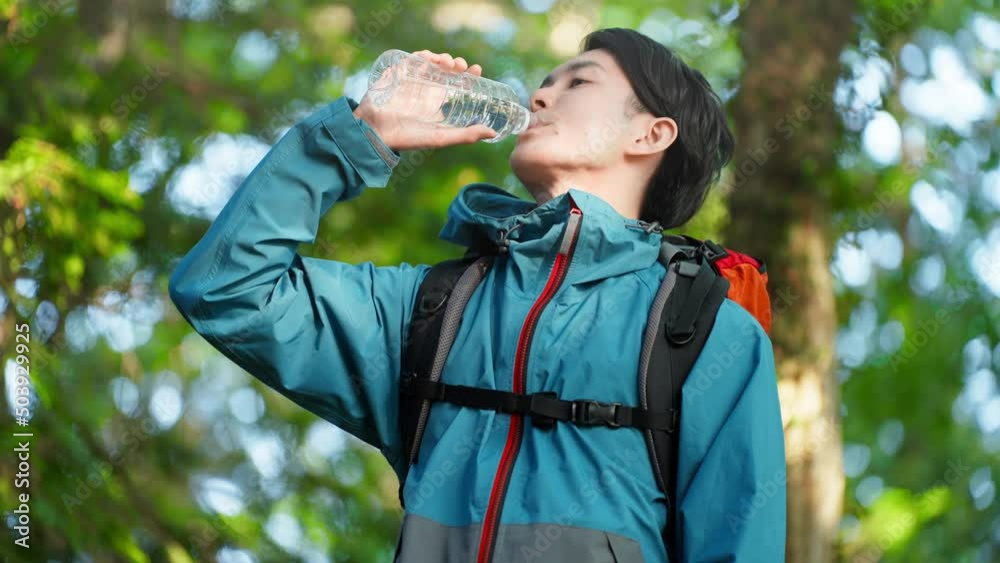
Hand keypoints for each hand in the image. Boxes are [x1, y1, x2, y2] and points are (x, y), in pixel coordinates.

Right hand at [353, 50, 497, 151]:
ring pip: (433, 62)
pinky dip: (425, 55)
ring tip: (449, 63)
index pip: (458, 85)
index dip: (469, 76)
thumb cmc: (408, 138)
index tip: (477, 70)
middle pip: (447, 70)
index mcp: (438, 103)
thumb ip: (466, 135)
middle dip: (457, 64)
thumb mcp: (441, 138)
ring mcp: (413, 80)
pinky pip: (413, 58)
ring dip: (443, 58)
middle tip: (462, 66)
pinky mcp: (399, 73)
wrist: (376, 131)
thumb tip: (493, 133)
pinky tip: (433, 58)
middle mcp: (427, 90)